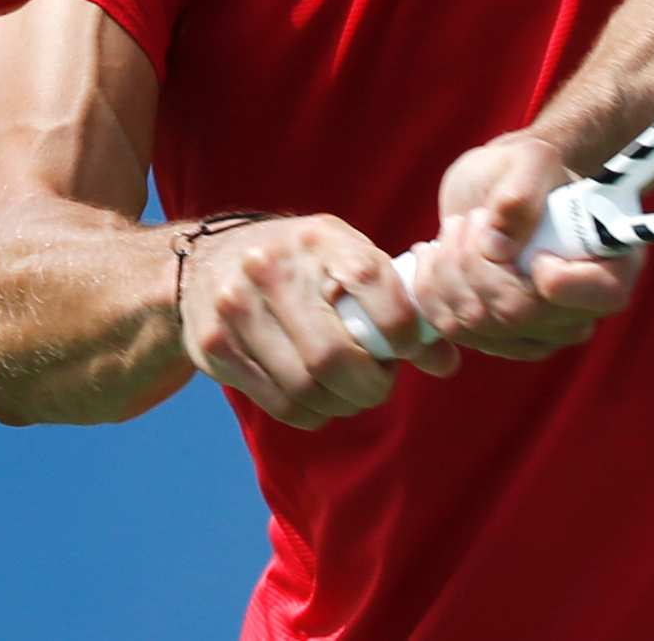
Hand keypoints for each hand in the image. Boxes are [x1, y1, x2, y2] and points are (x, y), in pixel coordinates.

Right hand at [179, 214, 458, 430]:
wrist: (206, 261)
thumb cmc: (300, 265)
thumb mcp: (346, 260)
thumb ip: (397, 303)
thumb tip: (446, 363)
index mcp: (317, 238)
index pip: (371, 281)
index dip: (401, 327)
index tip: (408, 347)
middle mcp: (271, 268)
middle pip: (334, 355)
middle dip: (371, 385)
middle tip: (379, 384)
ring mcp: (235, 308)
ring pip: (307, 388)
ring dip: (342, 403)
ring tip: (350, 392)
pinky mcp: (214, 347)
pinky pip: (280, 404)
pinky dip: (313, 413)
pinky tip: (320, 399)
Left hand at [409, 133, 643, 360]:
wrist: (498, 189)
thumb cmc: (525, 170)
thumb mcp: (530, 159)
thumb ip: (521, 194)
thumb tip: (497, 248)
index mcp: (614, 265)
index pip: (600, 296)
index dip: (557, 278)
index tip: (529, 245)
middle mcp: (581, 312)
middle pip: (518, 313)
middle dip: (476, 261)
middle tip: (471, 219)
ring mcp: (539, 334)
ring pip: (476, 323)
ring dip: (448, 268)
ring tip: (455, 228)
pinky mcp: (497, 341)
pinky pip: (452, 331)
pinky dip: (430, 289)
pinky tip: (434, 256)